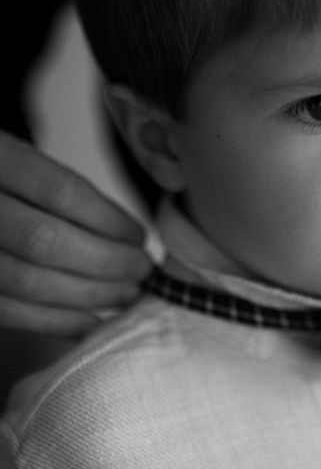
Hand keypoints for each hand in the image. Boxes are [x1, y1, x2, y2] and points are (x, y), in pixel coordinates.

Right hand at [0, 131, 151, 337]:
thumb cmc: (3, 183)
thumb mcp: (25, 162)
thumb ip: (66, 194)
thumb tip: (131, 240)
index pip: (61, 192)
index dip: (110, 221)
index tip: (140, 237)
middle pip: (46, 241)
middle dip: (107, 262)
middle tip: (142, 269)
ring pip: (28, 281)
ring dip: (90, 295)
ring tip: (128, 294)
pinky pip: (9, 312)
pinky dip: (58, 323)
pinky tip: (94, 323)